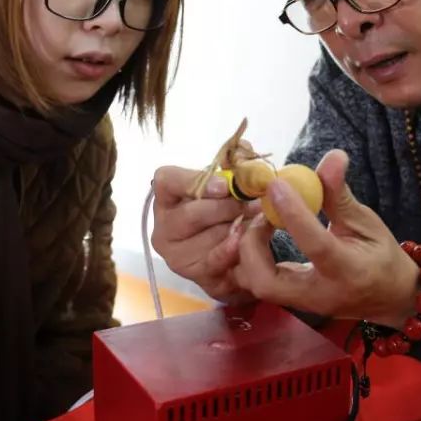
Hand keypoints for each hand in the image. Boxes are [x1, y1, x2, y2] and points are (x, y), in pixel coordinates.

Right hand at [150, 165, 259, 302]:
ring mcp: (174, 253)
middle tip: (254, 203)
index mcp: (167, 197)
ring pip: (206, 236)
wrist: (235, 258)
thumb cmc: (226, 215)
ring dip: (236, 227)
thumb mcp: (228, 187)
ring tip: (256, 221)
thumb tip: (245, 146)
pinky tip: (244, 241)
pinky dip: (231, 249)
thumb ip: (234, 166)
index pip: (167, 180)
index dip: (193, 181)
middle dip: (227, 208)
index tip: (223, 185)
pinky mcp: (191, 274)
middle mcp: (163, 226)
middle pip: (191, 213)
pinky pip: (212, 261)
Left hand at [231, 149, 419, 325]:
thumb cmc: (381, 256)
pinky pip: (258, 284)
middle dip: (252, 244)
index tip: (277, 184)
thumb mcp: (366, 222)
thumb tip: (333, 156)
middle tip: (261, 214)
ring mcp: (302, 304)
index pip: (315, 244)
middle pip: (266, 282)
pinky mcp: (290, 303)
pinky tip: (261, 235)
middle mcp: (319, 294)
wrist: (389, 297)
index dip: (293, 213)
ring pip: (256, 286)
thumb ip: (340, 194)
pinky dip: (249, 259)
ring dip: (247, 252)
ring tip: (262, 222)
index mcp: (348, 271)